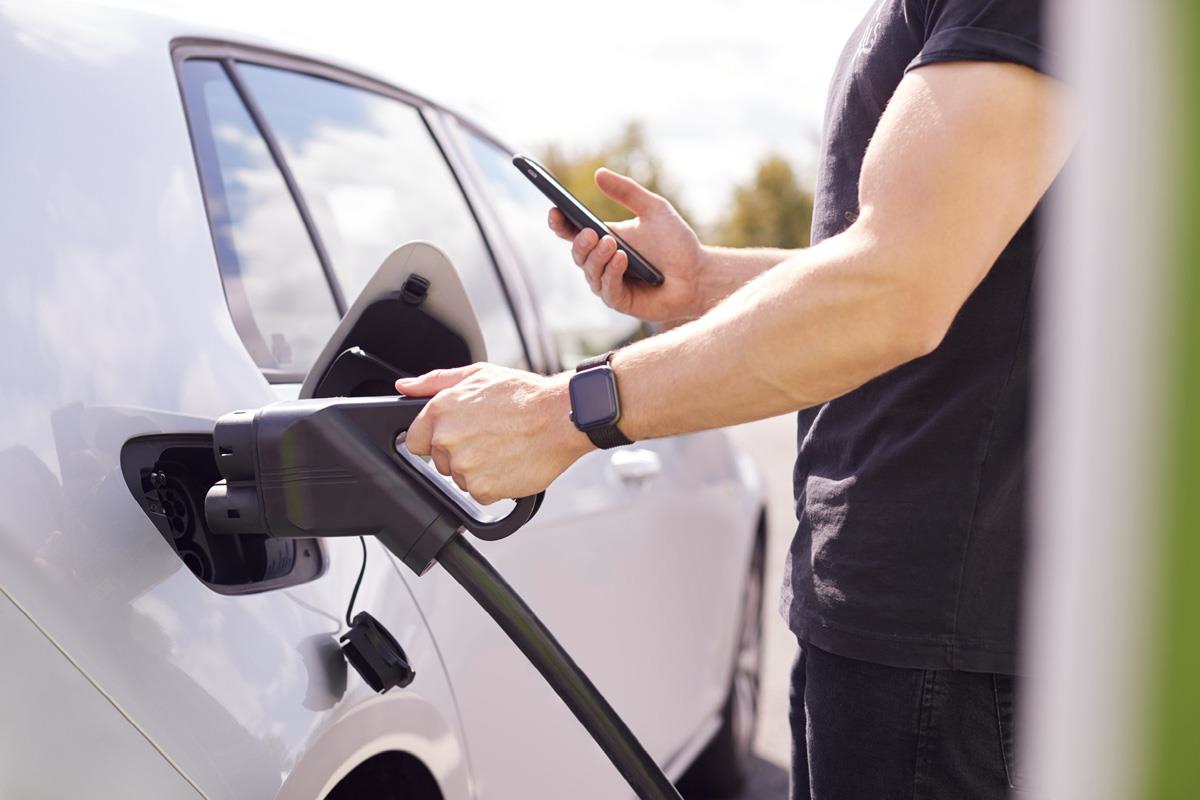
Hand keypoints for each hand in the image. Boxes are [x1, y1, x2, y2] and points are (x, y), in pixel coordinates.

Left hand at [397, 364, 591, 505]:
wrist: (560, 418)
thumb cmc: (524, 394)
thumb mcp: (477, 375)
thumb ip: (434, 382)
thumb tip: (405, 387)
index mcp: (441, 410)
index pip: (416, 439)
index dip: (436, 438)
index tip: (457, 435)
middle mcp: (447, 439)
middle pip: (440, 460)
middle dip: (460, 452)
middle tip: (489, 437)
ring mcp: (464, 467)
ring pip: (460, 478)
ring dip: (478, 469)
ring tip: (503, 448)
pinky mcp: (483, 489)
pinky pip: (479, 493)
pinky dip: (494, 483)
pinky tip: (509, 462)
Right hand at [548, 168, 706, 322]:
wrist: (698, 274)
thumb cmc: (676, 243)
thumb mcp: (654, 209)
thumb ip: (627, 192)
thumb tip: (598, 174)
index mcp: (604, 239)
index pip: (573, 232)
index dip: (559, 223)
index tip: (555, 210)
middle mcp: (602, 263)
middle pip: (578, 254)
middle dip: (581, 243)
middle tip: (591, 232)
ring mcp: (609, 283)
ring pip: (590, 272)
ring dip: (598, 258)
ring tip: (612, 244)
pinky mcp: (620, 301)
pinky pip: (607, 289)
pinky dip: (612, 273)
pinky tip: (621, 259)